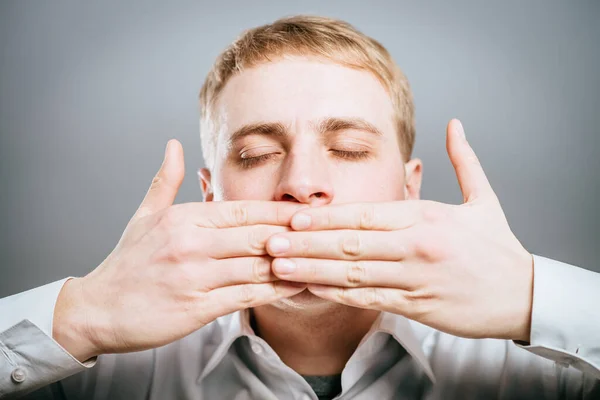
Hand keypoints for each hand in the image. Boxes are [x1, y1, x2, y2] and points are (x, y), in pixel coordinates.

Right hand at [53, 140, 305, 361]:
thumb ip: (166, 180)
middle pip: (256, 235)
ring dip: (292, 263)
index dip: (279, 211)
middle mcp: (190, 244)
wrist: (97, 309)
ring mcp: (194, 277)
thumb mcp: (144, 216)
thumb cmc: (127, 263)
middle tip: (326, 232)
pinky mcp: (197, 308)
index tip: (308, 211)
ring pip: (256, 266)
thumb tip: (174, 144)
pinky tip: (296, 286)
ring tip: (321, 259)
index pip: (242, 210)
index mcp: (182, 219)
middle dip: (294, 234)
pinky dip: (275, 291)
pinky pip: (247, 296)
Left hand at [266, 119, 533, 341]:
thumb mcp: (484, 199)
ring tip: (278, 267)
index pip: (365, 216)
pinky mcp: (416, 306)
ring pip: (353, 274)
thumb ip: (463, 161)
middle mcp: (416, 247)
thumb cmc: (498, 248)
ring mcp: (414, 279)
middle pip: (350, 244)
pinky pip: (369, 300)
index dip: (325, 218)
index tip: (292, 218)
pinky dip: (338, 295)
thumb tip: (454, 123)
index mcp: (426, 218)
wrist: (523, 296)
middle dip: (306, 243)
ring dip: (312, 270)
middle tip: (268, 242)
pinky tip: (312, 290)